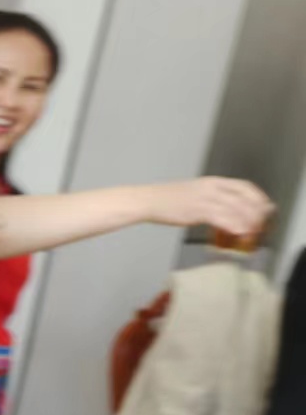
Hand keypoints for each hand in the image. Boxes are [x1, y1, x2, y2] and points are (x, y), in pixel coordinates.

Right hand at [151, 176, 271, 234]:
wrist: (149, 200)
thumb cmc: (168, 199)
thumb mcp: (194, 193)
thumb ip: (212, 199)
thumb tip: (227, 210)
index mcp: (212, 181)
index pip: (244, 186)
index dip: (258, 197)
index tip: (264, 207)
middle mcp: (212, 188)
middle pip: (244, 198)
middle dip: (256, 212)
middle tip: (260, 223)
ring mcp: (205, 199)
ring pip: (236, 209)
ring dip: (248, 221)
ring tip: (252, 231)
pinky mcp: (197, 211)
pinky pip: (222, 219)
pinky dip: (234, 226)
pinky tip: (239, 232)